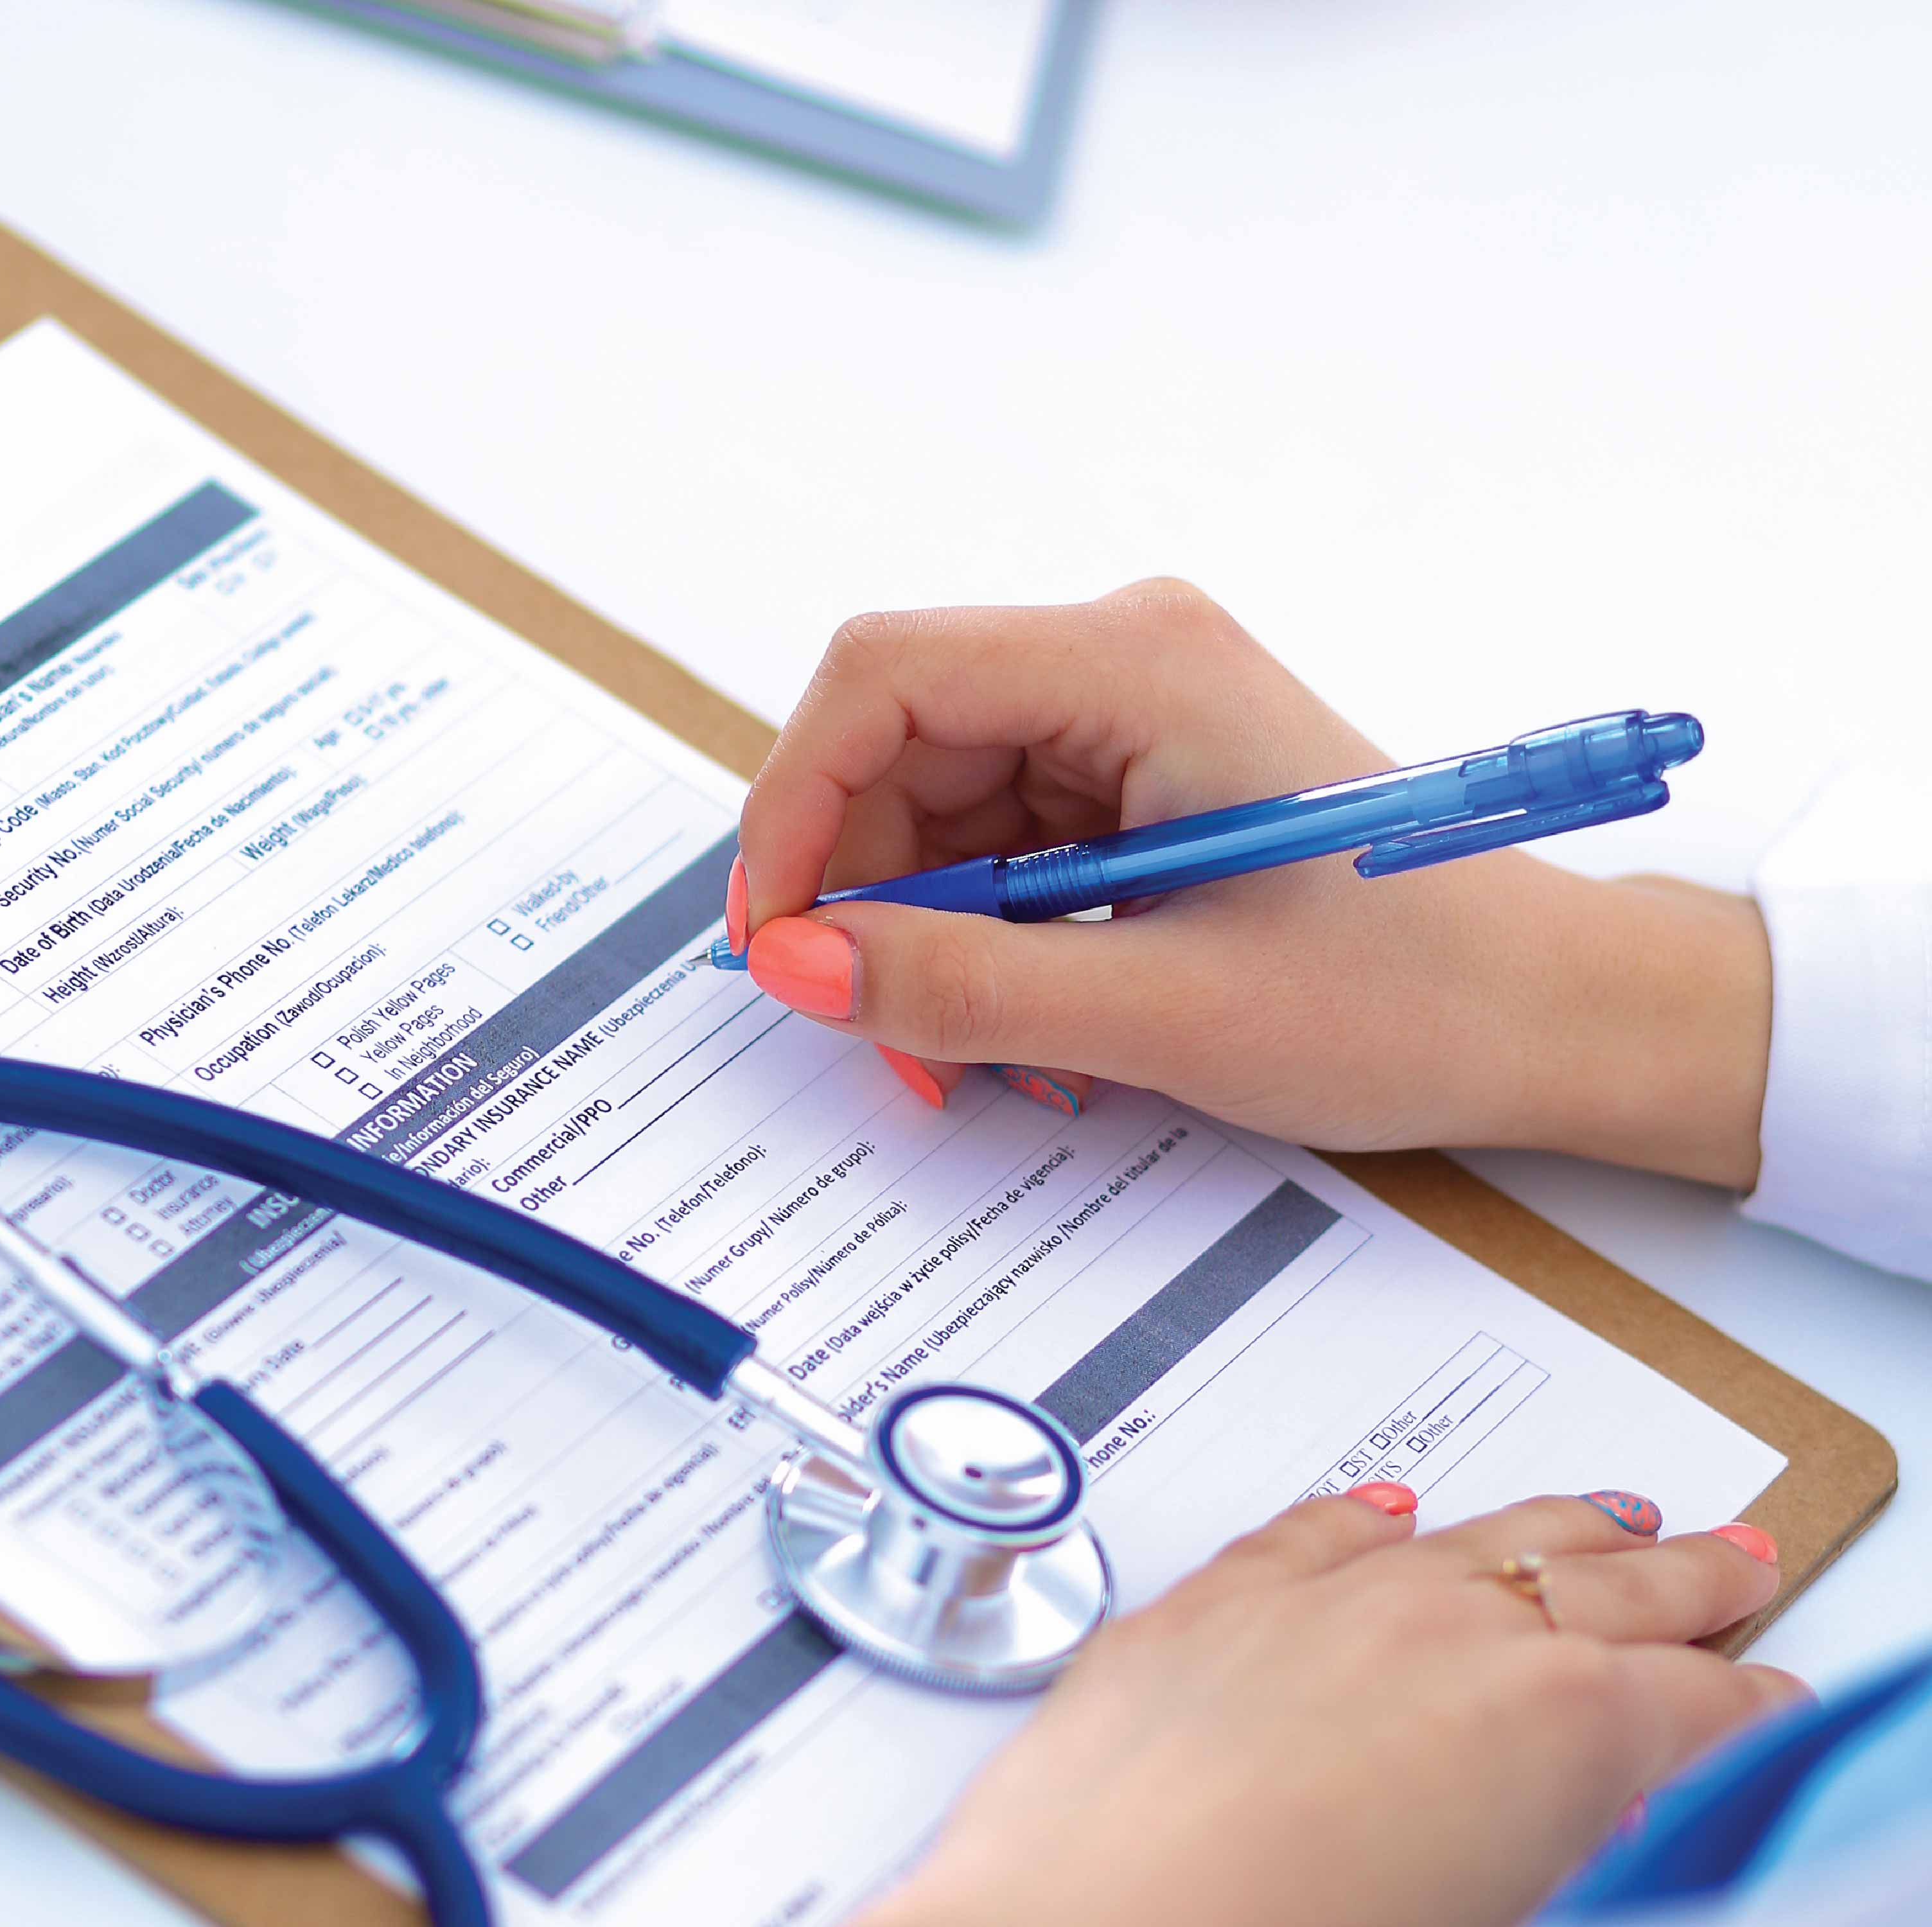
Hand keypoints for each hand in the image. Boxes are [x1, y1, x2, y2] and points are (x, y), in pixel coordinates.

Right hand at [730, 585, 1771, 1187]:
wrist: (1549, 1016)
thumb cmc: (1413, 996)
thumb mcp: (1169, 1014)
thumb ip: (965, 987)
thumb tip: (793, 962)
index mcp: (1142, 666)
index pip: (885, 677)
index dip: (796, 801)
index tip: (776, 934)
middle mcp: (1125, 663)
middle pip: (896, 741)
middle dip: (859, 887)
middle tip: (870, 1023)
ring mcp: (1130, 718)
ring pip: (933, 801)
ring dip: (916, 925)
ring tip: (964, 1048)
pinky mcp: (1135, 778)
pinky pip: (994, 839)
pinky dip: (976, 932)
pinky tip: (1020, 1017)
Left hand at [858, 1488, 1800, 1926]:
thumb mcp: (1497, 1893)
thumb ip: (1546, 1831)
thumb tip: (1558, 1817)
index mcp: (1558, 1723)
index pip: (1698, 1699)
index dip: (1743, 1700)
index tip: (1762, 1696)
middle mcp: (1448, 1630)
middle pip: (1605, 1581)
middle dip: (1683, 1573)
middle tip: (1732, 1557)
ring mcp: (1324, 1600)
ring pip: (1472, 1534)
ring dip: (1551, 1524)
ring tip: (1605, 1514)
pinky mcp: (1207, 1604)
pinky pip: (1307, 1535)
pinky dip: (1359, 1520)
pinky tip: (1384, 1509)